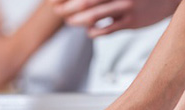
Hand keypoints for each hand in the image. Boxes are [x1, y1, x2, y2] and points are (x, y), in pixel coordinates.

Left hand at [48, 0, 179, 36]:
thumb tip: (73, 2)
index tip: (53, 2)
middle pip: (85, 2)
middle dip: (66, 8)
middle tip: (58, 11)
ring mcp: (126, 7)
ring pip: (93, 17)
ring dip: (77, 21)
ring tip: (70, 22)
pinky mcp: (131, 21)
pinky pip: (106, 30)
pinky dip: (93, 32)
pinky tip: (90, 31)